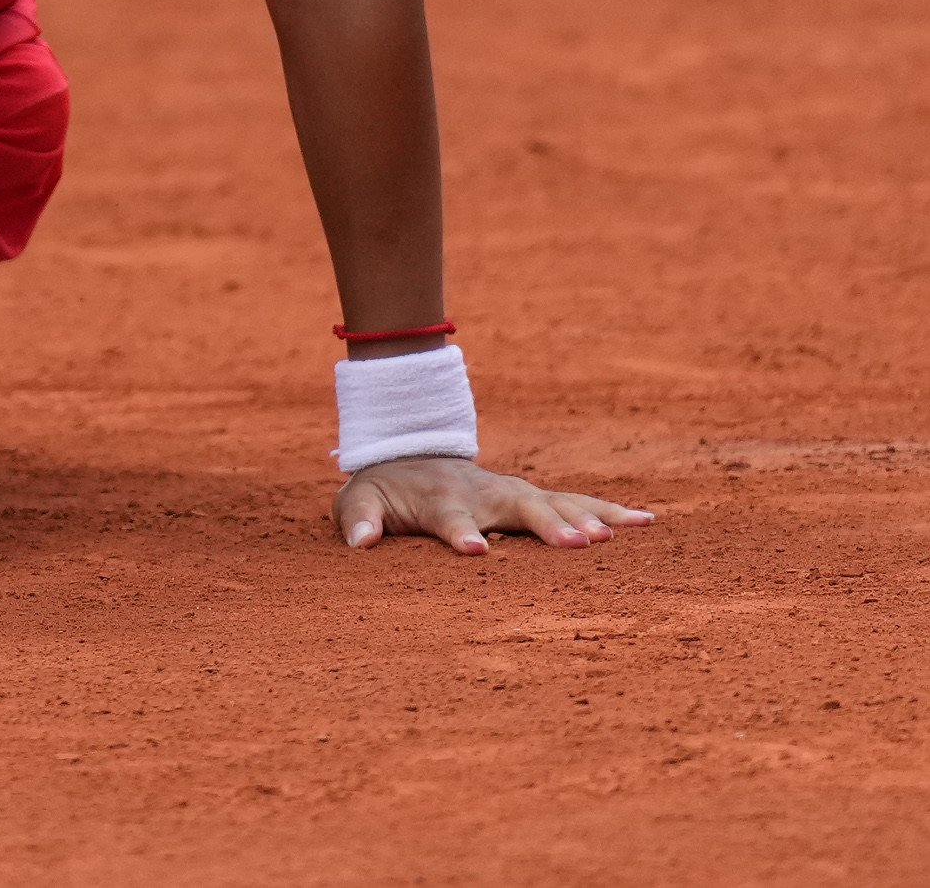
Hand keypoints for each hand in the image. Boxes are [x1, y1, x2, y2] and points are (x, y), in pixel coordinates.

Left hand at [336, 455, 654, 554]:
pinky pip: (575, 503)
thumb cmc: (385, 489)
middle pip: (518, 508)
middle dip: (546, 524)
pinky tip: (647, 523)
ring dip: (586, 517)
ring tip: (619, 536)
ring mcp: (513, 493)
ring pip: (556, 502)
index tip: (474, 551)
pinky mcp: (533, 498)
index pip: (449, 518)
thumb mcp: (360, 501)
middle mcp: (484, 493)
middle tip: (576, 545)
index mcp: (440, 500)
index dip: (460, 533)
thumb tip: (360, 543)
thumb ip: (359, 520)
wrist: (408, 454)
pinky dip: (609, 511)